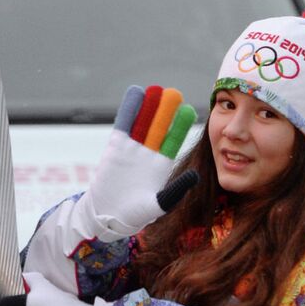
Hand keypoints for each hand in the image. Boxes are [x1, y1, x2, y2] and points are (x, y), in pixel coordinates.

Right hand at [80, 84, 197, 241]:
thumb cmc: (135, 214)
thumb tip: (196, 175)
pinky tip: (135, 93)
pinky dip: (129, 109)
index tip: (190, 110)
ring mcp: (132, 147)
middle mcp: (149, 152)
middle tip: (174, 94)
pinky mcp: (116, 146)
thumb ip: (176, 191)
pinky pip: (124, 124)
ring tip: (156, 90)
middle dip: (166, 111)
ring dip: (149, 106)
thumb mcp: (159, 205)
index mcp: (162, 165)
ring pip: (142, 122)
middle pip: (159, 127)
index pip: (173, 141)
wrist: (108, 215)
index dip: (180, 126)